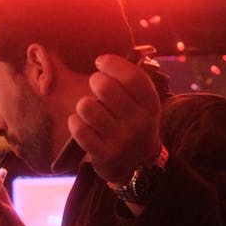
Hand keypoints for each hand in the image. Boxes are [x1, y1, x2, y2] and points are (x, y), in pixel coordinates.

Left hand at [68, 53, 161, 183]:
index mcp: (149, 104)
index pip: (131, 76)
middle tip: (97, 87)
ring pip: (87, 106)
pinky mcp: (104, 154)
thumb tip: (105, 61)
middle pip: (104, 86)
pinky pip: (78, 127)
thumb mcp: (143, 101)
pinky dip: (76, 122)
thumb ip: (130, 79)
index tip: (101, 62)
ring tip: (91, 110)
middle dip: (96, 81)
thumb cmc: (134, 121)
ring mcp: (120, 140)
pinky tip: (83, 124)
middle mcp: (138, 122)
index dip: (111, 64)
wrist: (138, 164)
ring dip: (84, 104)